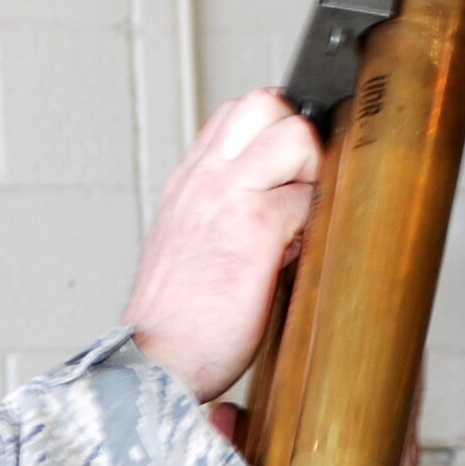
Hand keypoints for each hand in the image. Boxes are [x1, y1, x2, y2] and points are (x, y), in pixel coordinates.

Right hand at [124, 90, 318, 400]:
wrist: (155, 363)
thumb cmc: (174, 326)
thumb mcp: (184, 251)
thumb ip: (217, 217)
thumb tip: (272, 211)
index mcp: (186, 185)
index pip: (234, 118)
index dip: (269, 135)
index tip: (280, 177)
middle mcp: (203, 180)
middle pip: (263, 102)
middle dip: (294, 135)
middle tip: (296, 186)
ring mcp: (228, 196)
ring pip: (294, 132)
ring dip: (309, 173)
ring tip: (296, 219)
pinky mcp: (256, 226)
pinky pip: (307, 197)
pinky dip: (308, 226)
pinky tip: (289, 258)